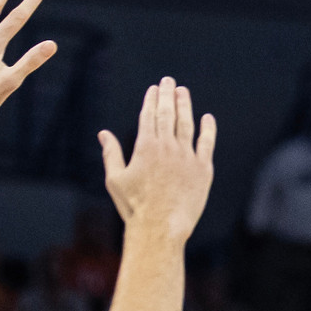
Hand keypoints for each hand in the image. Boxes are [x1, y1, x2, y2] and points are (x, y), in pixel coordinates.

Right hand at [99, 77, 216, 241]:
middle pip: (168, 113)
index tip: (154, 89)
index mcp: (145, 146)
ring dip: (185, 105)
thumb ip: (111, 154)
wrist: (161, 228)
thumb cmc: (135, 207)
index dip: (152, 99)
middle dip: (168, 94)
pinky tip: (207, 118)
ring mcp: (187, 157)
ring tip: (183, 92)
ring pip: (187, 124)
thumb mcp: (115, 180)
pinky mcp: (203, 170)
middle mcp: (167, 147)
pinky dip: (207, 129)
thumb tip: (103, 133)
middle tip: (169, 81)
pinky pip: (207, 144)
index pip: (149, 115)